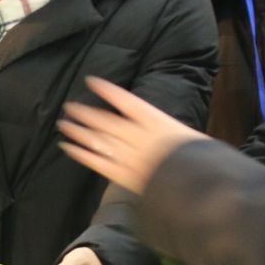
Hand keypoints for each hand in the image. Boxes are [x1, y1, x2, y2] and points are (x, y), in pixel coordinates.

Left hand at [57, 77, 206, 195]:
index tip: (91, 81)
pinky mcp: (122, 175)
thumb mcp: (191, 138)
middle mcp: (136, 135)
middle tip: (69, 106)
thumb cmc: (200, 160)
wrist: (198, 183)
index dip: (107, 91)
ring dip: (79, 131)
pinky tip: (67, 147)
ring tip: (63, 124)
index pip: (125, 101)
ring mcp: (127, 155)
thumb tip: (169, 131)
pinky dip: (81, 154)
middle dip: (86, 113)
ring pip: (98, 140)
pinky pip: (97, 162)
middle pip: (105, 121)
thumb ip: (173, 133)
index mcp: (155, 121)